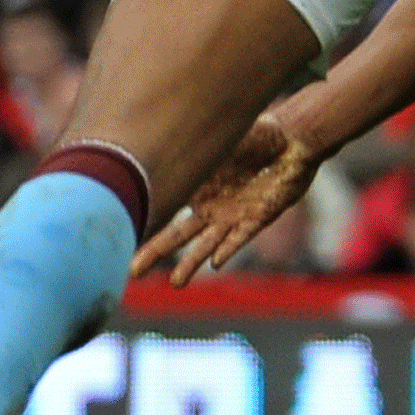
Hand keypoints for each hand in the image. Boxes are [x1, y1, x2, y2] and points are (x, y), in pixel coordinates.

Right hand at [132, 111, 319, 285]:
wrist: (296, 140)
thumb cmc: (259, 134)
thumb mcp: (224, 136)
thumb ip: (199, 144)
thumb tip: (163, 132)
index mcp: (197, 187)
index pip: (165, 210)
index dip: (145, 223)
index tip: (118, 236)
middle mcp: (210, 207)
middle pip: (178, 235)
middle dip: (155, 252)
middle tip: (132, 272)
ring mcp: (232, 215)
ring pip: (206, 244)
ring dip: (191, 262)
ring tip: (176, 282)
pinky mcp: (257, 219)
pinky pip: (240, 237)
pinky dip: (228, 248)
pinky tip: (215, 262)